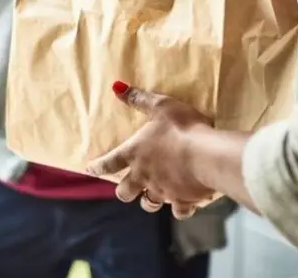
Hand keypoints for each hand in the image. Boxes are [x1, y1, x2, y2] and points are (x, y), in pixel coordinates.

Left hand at [86, 81, 215, 219]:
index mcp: (135, 153)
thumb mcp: (162, 106)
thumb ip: (139, 99)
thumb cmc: (182, 128)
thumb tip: (116, 87)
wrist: (207, 156)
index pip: (109, 163)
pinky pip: (178, 211)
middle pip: (124, 192)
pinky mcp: (182, 200)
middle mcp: (144, 176)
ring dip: (148, 200)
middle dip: (123, 191)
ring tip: (153, 195)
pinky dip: (180, 208)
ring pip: (148, 204)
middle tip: (126, 187)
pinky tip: (184, 204)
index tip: (90, 169)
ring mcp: (162, 191)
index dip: (98, 167)